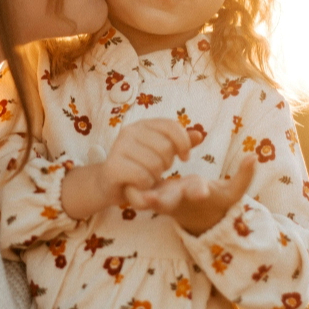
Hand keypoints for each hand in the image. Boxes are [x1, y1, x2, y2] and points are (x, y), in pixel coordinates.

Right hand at [61, 120, 203, 219]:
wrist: (110, 183)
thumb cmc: (139, 165)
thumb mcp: (161, 152)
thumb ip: (180, 143)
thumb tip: (199, 135)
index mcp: (143, 124)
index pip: (171, 126)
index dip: (183, 142)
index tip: (185, 157)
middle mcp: (129, 131)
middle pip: (166, 147)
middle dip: (167, 164)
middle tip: (156, 169)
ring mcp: (119, 147)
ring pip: (155, 164)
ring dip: (155, 176)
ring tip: (146, 176)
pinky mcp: (113, 166)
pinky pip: (142, 176)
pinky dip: (145, 184)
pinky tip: (139, 184)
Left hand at [124, 155, 256, 235]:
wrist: (197, 218)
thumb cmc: (215, 201)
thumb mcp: (232, 193)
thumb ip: (244, 176)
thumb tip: (254, 156)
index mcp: (197, 194)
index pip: (199, 193)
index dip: (200, 191)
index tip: (202, 190)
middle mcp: (180, 199)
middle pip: (170, 201)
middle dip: (162, 200)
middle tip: (151, 199)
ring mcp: (164, 200)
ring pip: (150, 201)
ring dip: (140, 198)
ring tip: (129, 193)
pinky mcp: (152, 198)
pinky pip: (140, 196)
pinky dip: (133, 191)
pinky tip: (123, 181)